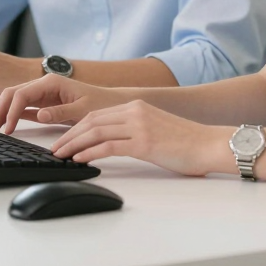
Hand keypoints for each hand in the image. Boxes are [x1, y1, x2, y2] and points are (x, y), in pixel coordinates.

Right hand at [0, 74, 125, 133]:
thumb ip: (61, 111)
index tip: (6, 129)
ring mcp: (43, 94)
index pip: (22, 94)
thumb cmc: (100, 103)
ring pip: (14, 100)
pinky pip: (23, 108)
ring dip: (1, 112)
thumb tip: (40, 114)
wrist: (112, 104)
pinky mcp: (44, 104)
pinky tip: (3, 125)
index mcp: (51, 82)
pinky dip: (11, 116)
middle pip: (12, 94)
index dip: (11, 111)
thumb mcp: (83, 109)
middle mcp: (44, 85)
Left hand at [49, 100, 224, 176]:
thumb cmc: (186, 142)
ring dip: (74, 144)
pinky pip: (110, 145)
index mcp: (136, 106)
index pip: (97, 115)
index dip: (76, 127)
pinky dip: (91, 152)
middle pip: (92, 121)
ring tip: (61, 155)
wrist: (210, 144)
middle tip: (55, 149)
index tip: (63, 140)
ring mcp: (139, 125)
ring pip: (96, 131)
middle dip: (69, 136)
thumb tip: (111, 142)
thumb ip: (134, 130)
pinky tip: (80, 159)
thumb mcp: (155, 128)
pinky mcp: (145, 142)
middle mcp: (135, 111)